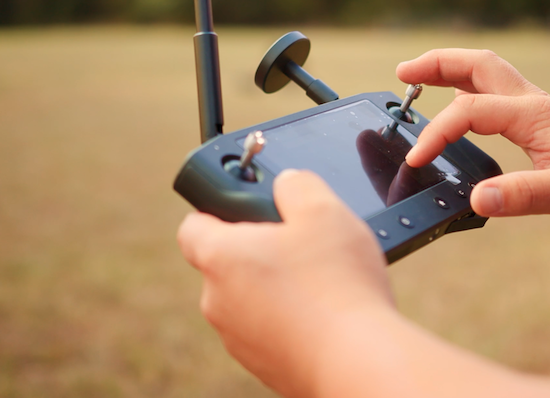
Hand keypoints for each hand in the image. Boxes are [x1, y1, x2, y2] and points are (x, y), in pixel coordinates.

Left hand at [177, 170, 393, 397]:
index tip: (248, 207)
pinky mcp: (263, 365)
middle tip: (302, 241)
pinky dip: (291, 319)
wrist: (356, 362)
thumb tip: (287, 183)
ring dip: (278, 286)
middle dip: (261, 249)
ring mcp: (238, 339)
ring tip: (322, 281)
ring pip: (250, 298)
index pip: (193, 226)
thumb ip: (297, 184)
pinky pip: (270, 329)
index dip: (217, 210)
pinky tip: (326, 313)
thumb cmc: (337, 285)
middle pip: (227, 263)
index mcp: (221, 257)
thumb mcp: (324, 210)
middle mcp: (217, 301)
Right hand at [397, 49, 549, 231]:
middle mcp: (534, 103)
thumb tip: (476, 199)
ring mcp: (539, 108)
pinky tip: (461, 104)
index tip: (416, 160)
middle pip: (477, 64)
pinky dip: (470, 88)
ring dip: (452, 69)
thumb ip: (520, 196)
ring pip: (488, 72)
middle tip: (402, 73)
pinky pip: (498, 92)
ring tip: (419, 79)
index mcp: (533, 115)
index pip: (470, 110)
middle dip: (437, 63)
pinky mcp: (543, 120)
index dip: (436, 133)